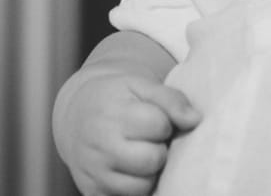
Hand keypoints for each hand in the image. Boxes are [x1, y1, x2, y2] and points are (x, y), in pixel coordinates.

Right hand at [56, 71, 200, 195]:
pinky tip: (131, 169)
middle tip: (150, 140)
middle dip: (159, 149)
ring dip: (150, 172)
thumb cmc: (116, 99)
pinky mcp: (92, 192)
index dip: (165, 122)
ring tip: (141, 154)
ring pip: (142, 186)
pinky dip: (136, 187)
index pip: (158, 125)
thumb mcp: (141, 86)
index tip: (156, 119)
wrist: (76, 115)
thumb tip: (194, 120)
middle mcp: (99, 145)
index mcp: (113, 114)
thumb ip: (171, 98)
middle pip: (152, 159)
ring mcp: (93, 172)